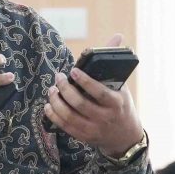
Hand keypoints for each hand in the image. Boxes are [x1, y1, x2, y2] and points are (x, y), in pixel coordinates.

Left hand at [45, 34, 145, 157]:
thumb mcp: (122, 86)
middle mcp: (105, 118)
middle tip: (58, 78)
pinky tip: (49, 105)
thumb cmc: (121, 105)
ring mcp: (93, 129)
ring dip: (57, 102)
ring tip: (52, 89)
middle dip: (65, 89)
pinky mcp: (84, 137)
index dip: (84, 81)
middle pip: (80, 104)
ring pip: (69, 116)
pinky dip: (54, 115)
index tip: (73, 70)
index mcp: (116, 103)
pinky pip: (65, 127)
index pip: (99, 92)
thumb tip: (117, 36)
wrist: (125, 136)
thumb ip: (114, 63)